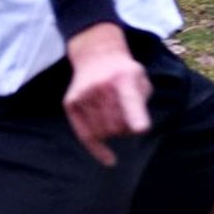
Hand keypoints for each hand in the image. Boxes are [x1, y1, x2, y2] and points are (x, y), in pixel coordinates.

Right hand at [63, 22, 151, 165]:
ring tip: (115, 120)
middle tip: (127, 118)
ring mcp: (84, 94)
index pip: (130, 100)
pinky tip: (109, 159)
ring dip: (113, 133)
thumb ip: (141, 101)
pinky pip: (86, 136)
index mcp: (124, 77)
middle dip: (126, 129)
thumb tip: (135, 128)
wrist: (96, 54)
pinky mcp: (71, 103)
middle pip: (118, 126)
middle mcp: (101, 86)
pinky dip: (98, 150)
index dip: (136, 116)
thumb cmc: (124, 72)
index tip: (141, 129)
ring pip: (103, 133)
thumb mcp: (140, 78)